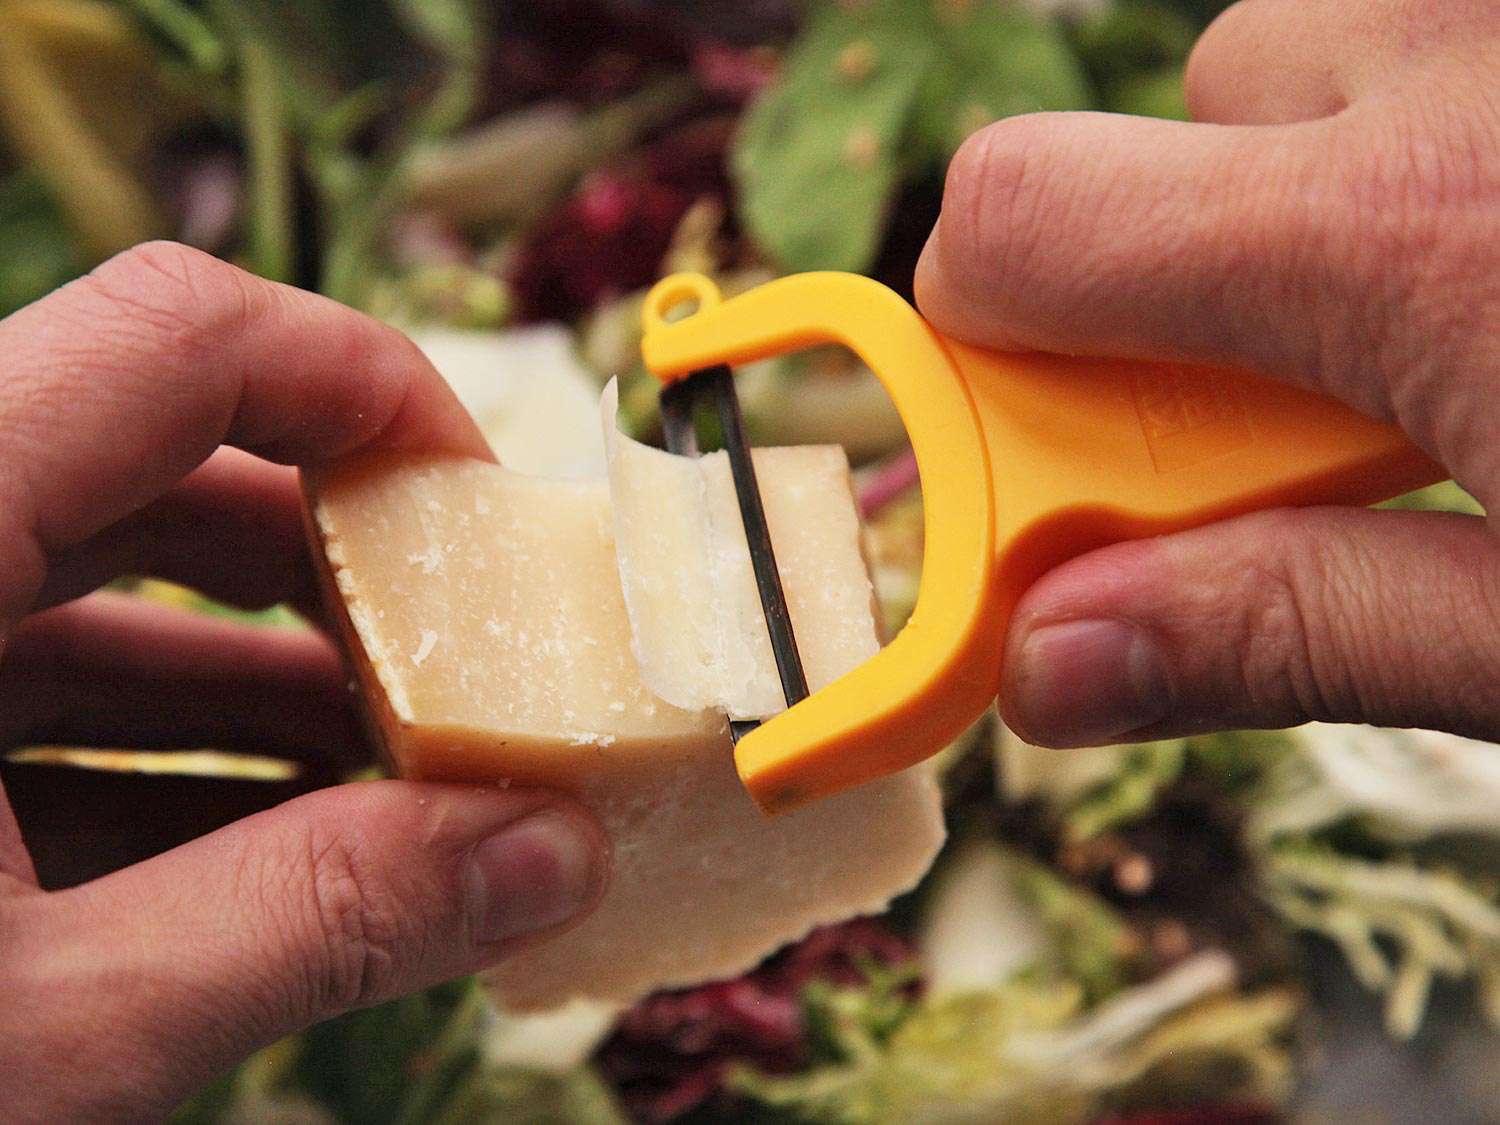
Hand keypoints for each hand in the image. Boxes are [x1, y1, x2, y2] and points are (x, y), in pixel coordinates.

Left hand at [0, 243, 607, 1120]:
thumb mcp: (44, 1033)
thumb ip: (323, 921)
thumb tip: (545, 857)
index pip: (176, 333)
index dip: (361, 384)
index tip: (476, 505)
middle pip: (154, 457)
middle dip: (334, 572)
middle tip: (458, 676)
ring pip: (91, 584)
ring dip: (261, 680)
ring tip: (396, 785)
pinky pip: (21, 684)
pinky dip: (157, 753)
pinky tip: (270, 848)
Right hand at [916, 0, 1498, 747]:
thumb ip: (1296, 631)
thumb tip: (1049, 662)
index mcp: (1416, 226)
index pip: (1022, 221)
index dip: (977, 347)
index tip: (1035, 459)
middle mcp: (1461, 60)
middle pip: (1161, 136)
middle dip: (1177, 285)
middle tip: (1305, 416)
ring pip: (1307, 71)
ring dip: (1313, 199)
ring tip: (1454, 334)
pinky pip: (1420, 52)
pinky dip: (1421, 146)